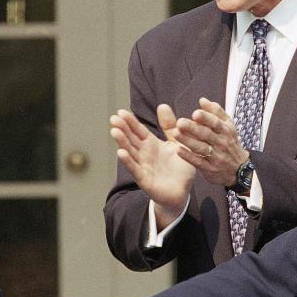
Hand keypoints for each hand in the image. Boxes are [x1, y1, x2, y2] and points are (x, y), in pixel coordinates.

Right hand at [110, 107, 195, 227]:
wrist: (183, 191)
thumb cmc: (179, 167)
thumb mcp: (177, 142)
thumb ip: (169, 126)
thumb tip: (162, 105)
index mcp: (151, 144)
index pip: (138, 130)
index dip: (130, 122)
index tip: (121, 112)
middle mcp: (144, 154)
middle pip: (131, 139)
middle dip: (122, 129)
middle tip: (113, 118)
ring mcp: (142, 166)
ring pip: (130, 152)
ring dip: (122, 142)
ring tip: (114, 131)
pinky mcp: (144, 180)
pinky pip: (135, 169)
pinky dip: (128, 161)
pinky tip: (121, 152)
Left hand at [174, 98, 249, 187]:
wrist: (240, 169)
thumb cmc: (230, 143)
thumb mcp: (228, 125)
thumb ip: (216, 111)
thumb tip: (202, 100)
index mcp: (225, 130)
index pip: (216, 122)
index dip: (206, 118)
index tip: (195, 113)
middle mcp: (221, 143)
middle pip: (206, 134)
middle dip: (193, 128)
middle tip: (180, 122)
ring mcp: (216, 156)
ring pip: (201, 148)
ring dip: (188, 141)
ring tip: (175, 133)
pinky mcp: (210, 168)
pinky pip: (199, 162)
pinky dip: (188, 157)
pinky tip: (178, 150)